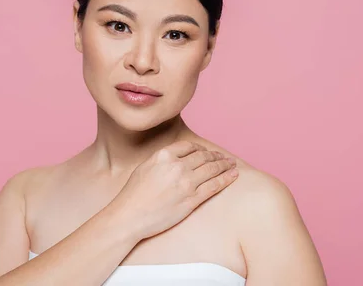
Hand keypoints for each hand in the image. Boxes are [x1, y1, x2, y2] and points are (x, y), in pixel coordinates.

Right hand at [108, 140, 237, 239]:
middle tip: (225, 158)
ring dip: (224, 165)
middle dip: (216, 156)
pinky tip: (233, 175)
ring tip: (232, 164)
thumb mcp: (145, 167)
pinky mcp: (192, 199)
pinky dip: (226, 179)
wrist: (130, 215)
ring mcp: (186, 183)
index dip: (201, 148)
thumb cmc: (133, 194)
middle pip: (203, 157)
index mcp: (164, 155)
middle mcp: (177, 166)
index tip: (206, 151)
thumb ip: (162, 160)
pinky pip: (214, 186)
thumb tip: (175, 157)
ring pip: (212, 169)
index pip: (189, 146)